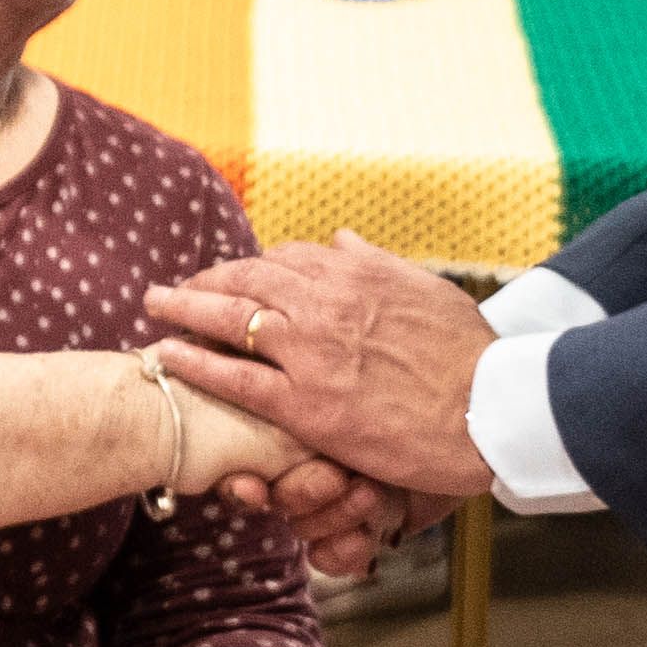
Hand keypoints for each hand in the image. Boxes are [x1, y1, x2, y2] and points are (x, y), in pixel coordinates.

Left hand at [146, 236, 498, 504]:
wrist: (491, 409)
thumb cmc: (470, 355)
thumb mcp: (427, 291)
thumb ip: (376, 263)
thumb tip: (340, 238)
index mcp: (355, 274)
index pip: (285, 258)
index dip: (251, 266)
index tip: (232, 275)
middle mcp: (324, 303)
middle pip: (246, 278)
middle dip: (204, 279)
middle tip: (173, 286)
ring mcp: (310, 353)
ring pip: (229, 318)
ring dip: (182, 308)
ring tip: (154, 306)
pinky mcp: (304, 404)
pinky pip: (233, 377)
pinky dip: (193, 362)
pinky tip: (165, 356)